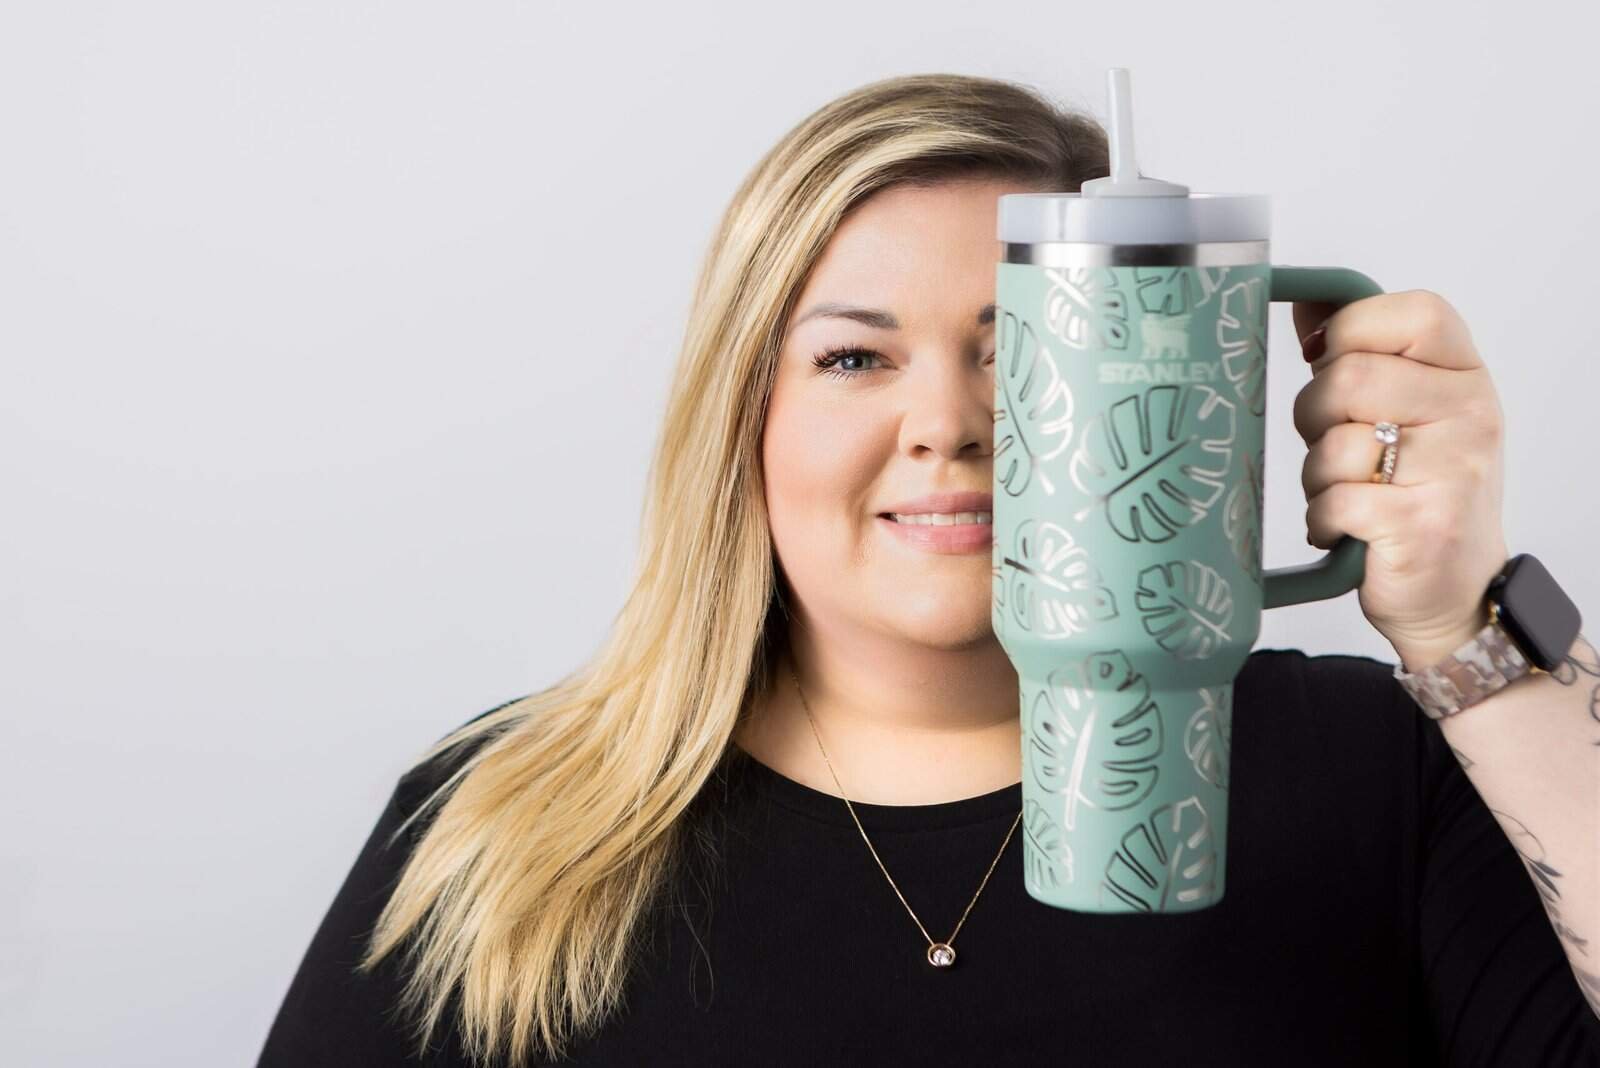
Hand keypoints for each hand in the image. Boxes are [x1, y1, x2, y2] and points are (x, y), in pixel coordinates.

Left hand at [1291, 291, 1508, 672]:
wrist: (1456, 593)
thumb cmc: (1416, 494)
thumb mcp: (1402, 412)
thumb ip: (1359, 353)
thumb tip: (1304, 298)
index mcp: (1465, 375)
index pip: (1411, 313)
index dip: (1351, 330)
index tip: (1328, 360)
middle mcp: (1472, 413)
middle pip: (1351, 375)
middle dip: (1314, 416)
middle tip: (1332, 446)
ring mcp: (1455, 469)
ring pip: (1336, 441)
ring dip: (1318, 476)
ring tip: (1344, 493)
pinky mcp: (1423, 523)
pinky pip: (1335, 499)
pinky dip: (1322, 519)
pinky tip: (1343, 529)